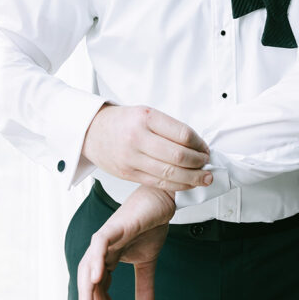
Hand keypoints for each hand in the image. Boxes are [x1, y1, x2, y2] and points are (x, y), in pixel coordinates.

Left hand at [77, 186, 175, 299]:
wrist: (161, 200)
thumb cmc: (150, 226)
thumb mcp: (147, 263)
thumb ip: (144, 287)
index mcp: (107, 259)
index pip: (100, 290)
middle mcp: (101, 251)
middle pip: (91, 283)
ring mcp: (105, 238)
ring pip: (88, 267)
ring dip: (88, 291)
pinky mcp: (115, 226)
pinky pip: (99, 244)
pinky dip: (95, 260)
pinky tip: (98, 278)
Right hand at [82, 104, 211, 190]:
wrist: (91, 131)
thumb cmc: (121, 122)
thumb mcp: (146, 114)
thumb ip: (169, 128)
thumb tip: (196, 145)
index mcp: (146, 118)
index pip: (183, 134)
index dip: (200, 144)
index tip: (205, 148)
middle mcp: (138, 138)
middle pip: (179, 157)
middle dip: (199, 163)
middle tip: (207, 163)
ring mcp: (132, 158)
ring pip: (170, 173)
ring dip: (192, 178)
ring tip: (204, 177)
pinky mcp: (129, 174)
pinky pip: (158, 183)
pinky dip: (177, 185)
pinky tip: (187, 183)